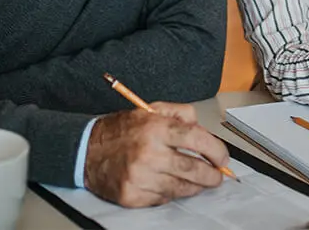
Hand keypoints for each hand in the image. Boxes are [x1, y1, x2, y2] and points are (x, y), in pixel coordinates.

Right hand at [83, 102, 229, 206]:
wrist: (85, 151)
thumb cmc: (120, 131)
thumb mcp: (148, 110)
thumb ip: (178, 112)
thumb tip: (202, 126)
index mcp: (155, 128)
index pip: (197, 139)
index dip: (216, 151)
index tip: (222, 158)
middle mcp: (149, 154)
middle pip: (194, 169)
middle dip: (212, 175)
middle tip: (217, 176)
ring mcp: (140, 178)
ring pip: (181, 188)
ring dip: (195, 186)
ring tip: (199, 181)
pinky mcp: (133, 196)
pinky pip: (163, 199)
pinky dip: (171, 193)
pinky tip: (171, 184)